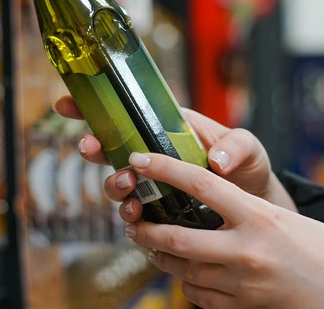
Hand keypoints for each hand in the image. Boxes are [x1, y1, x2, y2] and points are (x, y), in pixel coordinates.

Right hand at [53, 96, 296, 220]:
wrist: (255, 207)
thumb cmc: (249, 168)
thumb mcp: (249, 148)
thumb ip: (236, 147)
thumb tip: (216, 160)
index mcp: (169, 128)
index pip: (126, 112)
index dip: (94, 107)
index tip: (67, 104)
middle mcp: (155, 155)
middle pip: (110, 147)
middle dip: (93, 147)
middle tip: (91, 149)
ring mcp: (153, 186)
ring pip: (117, 183)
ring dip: (114, 184)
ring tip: (128, 187)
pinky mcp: (158, 214)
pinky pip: (134, 216)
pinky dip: (130, 218)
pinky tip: (138, 220)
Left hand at [124, 151, 323, 308]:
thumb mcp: (290, 221)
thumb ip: (250, 213)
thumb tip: (213, 206)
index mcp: (260, 217)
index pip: (199, 184)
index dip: (163, 168)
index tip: (141, 160)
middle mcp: (247, 251)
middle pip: (175, 238)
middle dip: (145, 230)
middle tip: (133, 220)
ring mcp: (243, 285)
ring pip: (182, 271)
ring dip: (160, 258)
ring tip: (151, 246)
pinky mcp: (244, 308)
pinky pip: (200, 297)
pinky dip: (187, 283)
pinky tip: (187, 274)